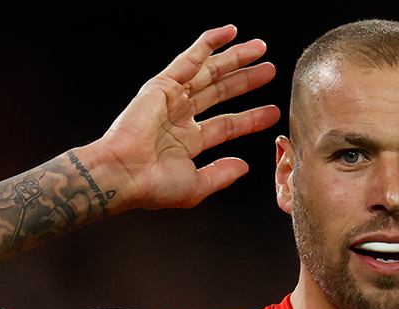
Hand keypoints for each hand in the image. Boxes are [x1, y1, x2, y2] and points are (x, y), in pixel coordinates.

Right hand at [93, 26, 281, 209]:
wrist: (125, 174)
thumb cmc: (153, 186)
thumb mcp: (196, 185)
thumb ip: (221, 175)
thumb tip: (243, 166)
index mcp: (187, 141)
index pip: (227, 125)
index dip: (251, 118)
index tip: (273, 112)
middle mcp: (180, 117)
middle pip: (221, 92)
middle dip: (245, 80)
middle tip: (270, 70)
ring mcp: (171, 99)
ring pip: (209, 72)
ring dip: (234, 58)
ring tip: (260, 49)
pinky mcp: (162, 85)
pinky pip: (190, 59)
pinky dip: (208, 43)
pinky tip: (229, 33)